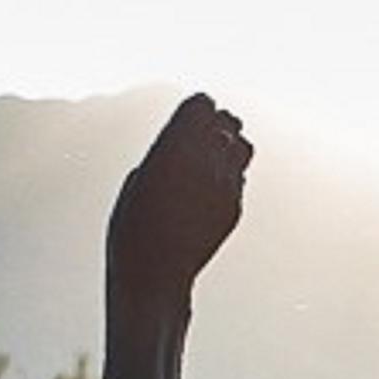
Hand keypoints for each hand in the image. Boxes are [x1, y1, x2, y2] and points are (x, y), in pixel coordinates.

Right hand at [107, 94, 252, 303]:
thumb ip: (166, 151)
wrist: (154, 274)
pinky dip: (229, 180)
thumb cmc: (135, 227)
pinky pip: (240, 180)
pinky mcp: (234, 208)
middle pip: (228, 121)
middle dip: (215, 126)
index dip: (195, 111)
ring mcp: (226, 185)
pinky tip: (208, 194)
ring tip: (210, 163)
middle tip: (200, 140)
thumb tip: (181, 141)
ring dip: (229, 149)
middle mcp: (207, 160)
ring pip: (244, 147)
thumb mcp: (139, 178)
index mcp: (177, 145)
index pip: (203, 104)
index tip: (186, 121)